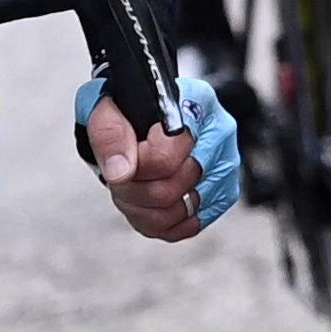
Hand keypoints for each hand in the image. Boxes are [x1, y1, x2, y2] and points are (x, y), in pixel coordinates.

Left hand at [82, 73, 239, 241]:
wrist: (141, 116)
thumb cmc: (129, 109)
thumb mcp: (106, 110)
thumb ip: (110, 136)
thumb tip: (121, 173)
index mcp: (196, 104)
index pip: (166, 157)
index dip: (136, 166)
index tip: (125, 156)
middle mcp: (218, 136)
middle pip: (173, 189)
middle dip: (136, 189)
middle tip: (124, 173)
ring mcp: (224, 168)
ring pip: (179, 212)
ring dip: (144, 208)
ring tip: (134, 186)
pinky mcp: (222, 195)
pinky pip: (187, 226)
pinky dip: (159, 222)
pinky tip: (148, 202)